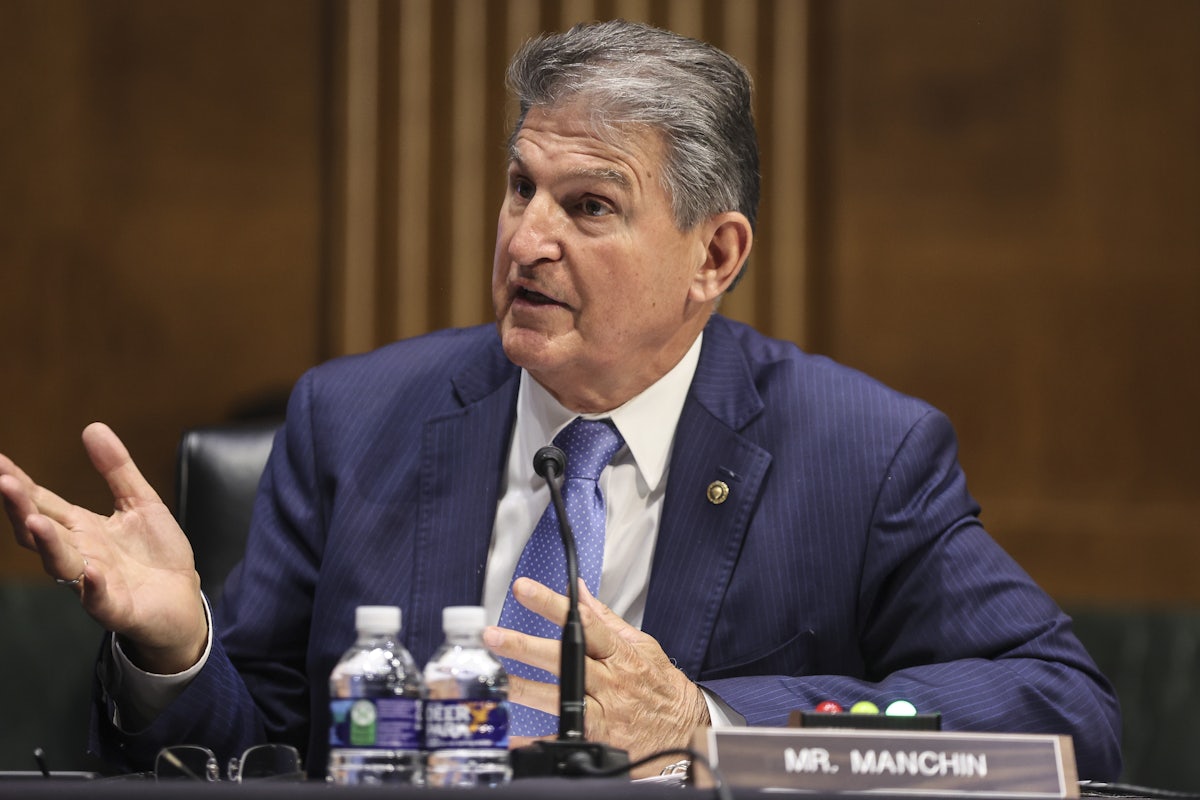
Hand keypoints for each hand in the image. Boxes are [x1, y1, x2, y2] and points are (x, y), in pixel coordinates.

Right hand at [0, 423, 206, 672]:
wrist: (183, 601)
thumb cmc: (156, 555)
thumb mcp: (140, 503)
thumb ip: (117, 469)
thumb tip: (92, 426)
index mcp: (82, 528)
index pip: (43, 501)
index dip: (20, 483)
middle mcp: (80, 554)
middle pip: (40, 531)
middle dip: (20, 507)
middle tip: (4, 482)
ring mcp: (93, 582)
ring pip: (61, 564)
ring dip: (48, 543)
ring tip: (34, 520)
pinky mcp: (116, 607)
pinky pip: (98, 599)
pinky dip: (92, 586)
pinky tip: (91, 571)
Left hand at [484, 577, 710, 777]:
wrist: (683, 730)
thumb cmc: (660, 686)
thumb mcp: (641, 646)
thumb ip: (605, 619)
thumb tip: (579, 590)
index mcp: (620, 653)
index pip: (583, 622)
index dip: (552, 604)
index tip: (524, 589)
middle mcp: (610, 680)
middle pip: (563, 659)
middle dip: (525, 646)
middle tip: (493, 636)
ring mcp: (603, 710)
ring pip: (557, 697)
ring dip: (523, 688)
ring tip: (494, 681)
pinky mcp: (597, 737)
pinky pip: (561, 737)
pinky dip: (535, 740)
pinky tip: (511, 736)